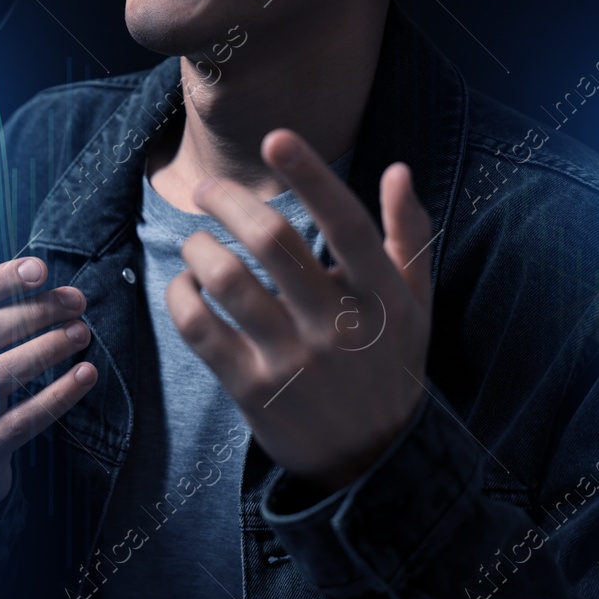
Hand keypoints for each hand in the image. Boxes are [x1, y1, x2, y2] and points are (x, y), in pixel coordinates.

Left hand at [167, 128, 434, 493]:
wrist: (371, 461)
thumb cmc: (389, 364)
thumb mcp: (415, 304)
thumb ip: (408, 235)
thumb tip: (398, 170)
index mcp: (383, 298)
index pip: (346, 224)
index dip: (311, 176)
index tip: (276, 137)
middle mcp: (338, 327)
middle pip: (273, 241)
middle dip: (230, 200)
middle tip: (208, 188)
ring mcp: (293, 362)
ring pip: (229, 281)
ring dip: (200, 246)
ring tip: (197, 239)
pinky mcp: (252, 391)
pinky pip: (201, 330)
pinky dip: (183, 296)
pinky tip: (188, 283)